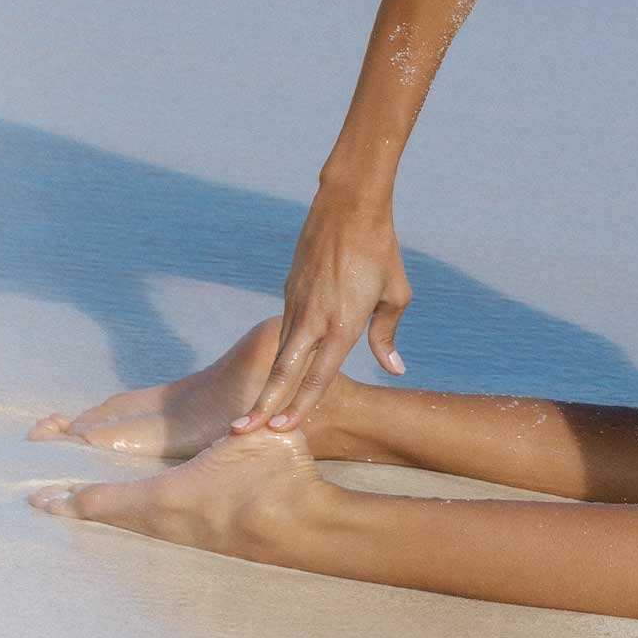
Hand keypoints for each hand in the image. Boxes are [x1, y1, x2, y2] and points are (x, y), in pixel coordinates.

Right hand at [231, 187, 411, 433]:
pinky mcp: (290, 289)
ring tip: (249, 414)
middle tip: (241, 433)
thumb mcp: (396, 293)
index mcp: (343, 323)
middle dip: (263, 405)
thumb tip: (394, 368)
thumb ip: (387, 334)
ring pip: (279, 352)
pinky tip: (276, 372)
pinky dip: (279, 354)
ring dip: (266, 384)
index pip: (319, 376)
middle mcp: (315, 317)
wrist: (349, 204)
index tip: (283, 429)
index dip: (301, 406)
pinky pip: (285, 329)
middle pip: (285, 371)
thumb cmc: (380, 249)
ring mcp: (298, 302)